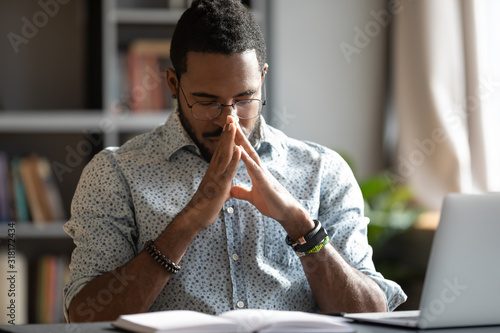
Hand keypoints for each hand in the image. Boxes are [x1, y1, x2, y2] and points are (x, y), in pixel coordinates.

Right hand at [178, 116, 240, 230]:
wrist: (195, 217)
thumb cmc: (206, 207)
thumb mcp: (217, 195)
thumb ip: (222, 189)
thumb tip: (226, 190)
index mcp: (215, 172)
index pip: (221, 152)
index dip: (226, 139)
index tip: (230, 126)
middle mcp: (214, 170)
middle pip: (221, 148)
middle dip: (227, 133)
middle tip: (231, 118)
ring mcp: (216, 176)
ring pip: (224, 155)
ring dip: (230, 140)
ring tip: (234, 126)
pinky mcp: (220, 185)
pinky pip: (228, 170)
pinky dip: (234, 159)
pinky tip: (239, 149)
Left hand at [230, 124, 312, 233]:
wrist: (285, 212)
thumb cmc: (271, 203)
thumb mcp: (252, 197)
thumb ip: (242, 192)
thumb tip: (232, 189)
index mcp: (254, 171)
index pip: (243, 152)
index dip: (235, 140)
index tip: (228, 128)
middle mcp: (258, 168)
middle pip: (246, 147)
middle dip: (237, 133)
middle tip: (229, 117)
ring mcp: (262, 173)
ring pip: (250, 153)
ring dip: (241, 140)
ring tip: (233, 127)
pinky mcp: (264, 182)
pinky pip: (254, 168)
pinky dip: (246, 159)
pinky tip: (240, 151)